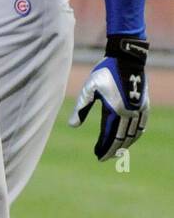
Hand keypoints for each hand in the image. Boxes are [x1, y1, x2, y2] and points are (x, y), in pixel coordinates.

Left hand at [70, 37, 148, 159]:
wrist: (126, 59)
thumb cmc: (104, 72)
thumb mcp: (88, 89)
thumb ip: (81, 108)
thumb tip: (72, 126)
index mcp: (115, 110)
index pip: (109, 136)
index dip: (104, 148)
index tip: (98, 156)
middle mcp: (130, 113)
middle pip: (122, 138)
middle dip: (113, 150)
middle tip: (104, 158)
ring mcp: (139, 109)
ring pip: (134, 134)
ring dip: (125, 144)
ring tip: (115, 151)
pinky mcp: (144, 104)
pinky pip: (142, 125)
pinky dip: (136, 134)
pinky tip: (130, 137)